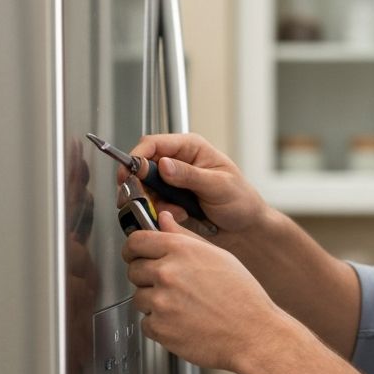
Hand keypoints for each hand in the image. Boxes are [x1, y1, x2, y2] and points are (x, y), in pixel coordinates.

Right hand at [122, 133, 265, 235]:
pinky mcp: (170, 201)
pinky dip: (161, 213)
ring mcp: (172, 182)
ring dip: (154, 203)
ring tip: (178, 211)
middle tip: (148, 200)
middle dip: (141, 185)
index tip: (128, 174)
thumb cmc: (241, 201)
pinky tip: (180, 217)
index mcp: (191, 148)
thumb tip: (164, 165)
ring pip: (144, 188)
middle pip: (142, 167)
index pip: (153, 144)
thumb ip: (190, 175)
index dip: (137, 157)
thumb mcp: (218, 186)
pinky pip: (152, 205)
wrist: (245, 229)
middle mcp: (178, 162)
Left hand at [123, 211, 281, 370]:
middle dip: (147, 277)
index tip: (136, 254)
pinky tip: (184, 322)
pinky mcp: (159, 328)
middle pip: (133, 270)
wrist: (253, 334)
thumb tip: (164, 220)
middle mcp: (167, 272)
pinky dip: (161, 325)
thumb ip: (185, 236)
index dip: (134, 249)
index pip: (136, 241)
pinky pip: (147, 323)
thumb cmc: (243, 297)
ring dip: (154, 302)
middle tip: (171, 285)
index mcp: (181, 250)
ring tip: (184, 306)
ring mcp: (161, 301)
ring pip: (139, 297)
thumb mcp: (219, 256)